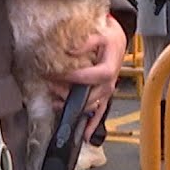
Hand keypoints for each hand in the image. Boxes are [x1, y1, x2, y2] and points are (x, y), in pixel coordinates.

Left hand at [52, 13, 127, 140]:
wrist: (119, 40)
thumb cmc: (110, 37)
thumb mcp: (100, 34)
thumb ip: (86, 42)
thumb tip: (70, 50)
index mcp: (108, 70)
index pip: (87, 77)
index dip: (70, 78)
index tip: (55, 74)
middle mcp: (108, 84)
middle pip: (86, 95)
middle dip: (66, 94)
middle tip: (50, 88)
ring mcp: (106, 92)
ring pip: (90, 106)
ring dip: (72, 107)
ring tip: (55, 103)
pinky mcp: (104, 95)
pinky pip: (99, 113)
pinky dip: (92, 124)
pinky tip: (85, 135)